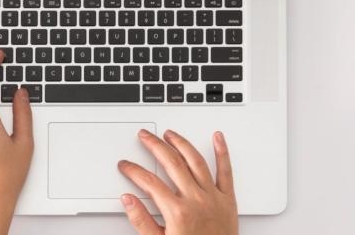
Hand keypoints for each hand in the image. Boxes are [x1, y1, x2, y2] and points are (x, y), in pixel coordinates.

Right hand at [118, 130, 237, 234]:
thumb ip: (141, 221)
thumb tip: (128, 200)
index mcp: (177, 212)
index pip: (149, 182)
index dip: (134, 170)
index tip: (126, 165)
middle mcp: (196, 200)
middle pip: (172, 163)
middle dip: (155, 146)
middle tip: (145, 136)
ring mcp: (213, 198)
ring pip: (196, 161)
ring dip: (181, 143)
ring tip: (171, 134)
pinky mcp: (228, 200)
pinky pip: (226, 172)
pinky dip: (222, 152)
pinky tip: (218, 138)